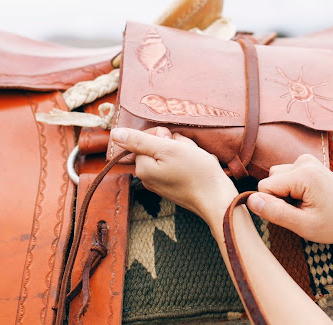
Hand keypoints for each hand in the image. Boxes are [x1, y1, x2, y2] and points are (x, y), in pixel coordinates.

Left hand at [110, 127, 237, 224]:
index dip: (162, 136)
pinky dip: (188, 162)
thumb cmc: (196, 172)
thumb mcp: (168, 149)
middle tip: (188, 152)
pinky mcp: (174, 187)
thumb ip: (140, 140)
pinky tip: (198, 166)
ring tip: (195, 159)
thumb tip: (114, 133)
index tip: (175, 143)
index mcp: (142, 168)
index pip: (145, 139)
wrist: (218, 199)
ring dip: (183, 152)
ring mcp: (161, 184)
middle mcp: (148, 178)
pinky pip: (178, 166)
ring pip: (169, 155)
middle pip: (157, 147)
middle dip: (174, 144)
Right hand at [247, 154, 332, 243]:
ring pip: (276, 178)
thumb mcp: (304, 226)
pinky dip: (292, 189)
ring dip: (285, 194)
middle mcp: (304, 161)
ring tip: (307, 206)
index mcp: (303, 174)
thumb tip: (250, 200)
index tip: (294, 215)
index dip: (273, 205)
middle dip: (279, 199)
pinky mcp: (308, 163)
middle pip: (270, 180)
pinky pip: (286, 175)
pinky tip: (309, 199)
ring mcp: (307, 160)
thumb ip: (275, 212)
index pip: (264, 187)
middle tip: (303, 212)